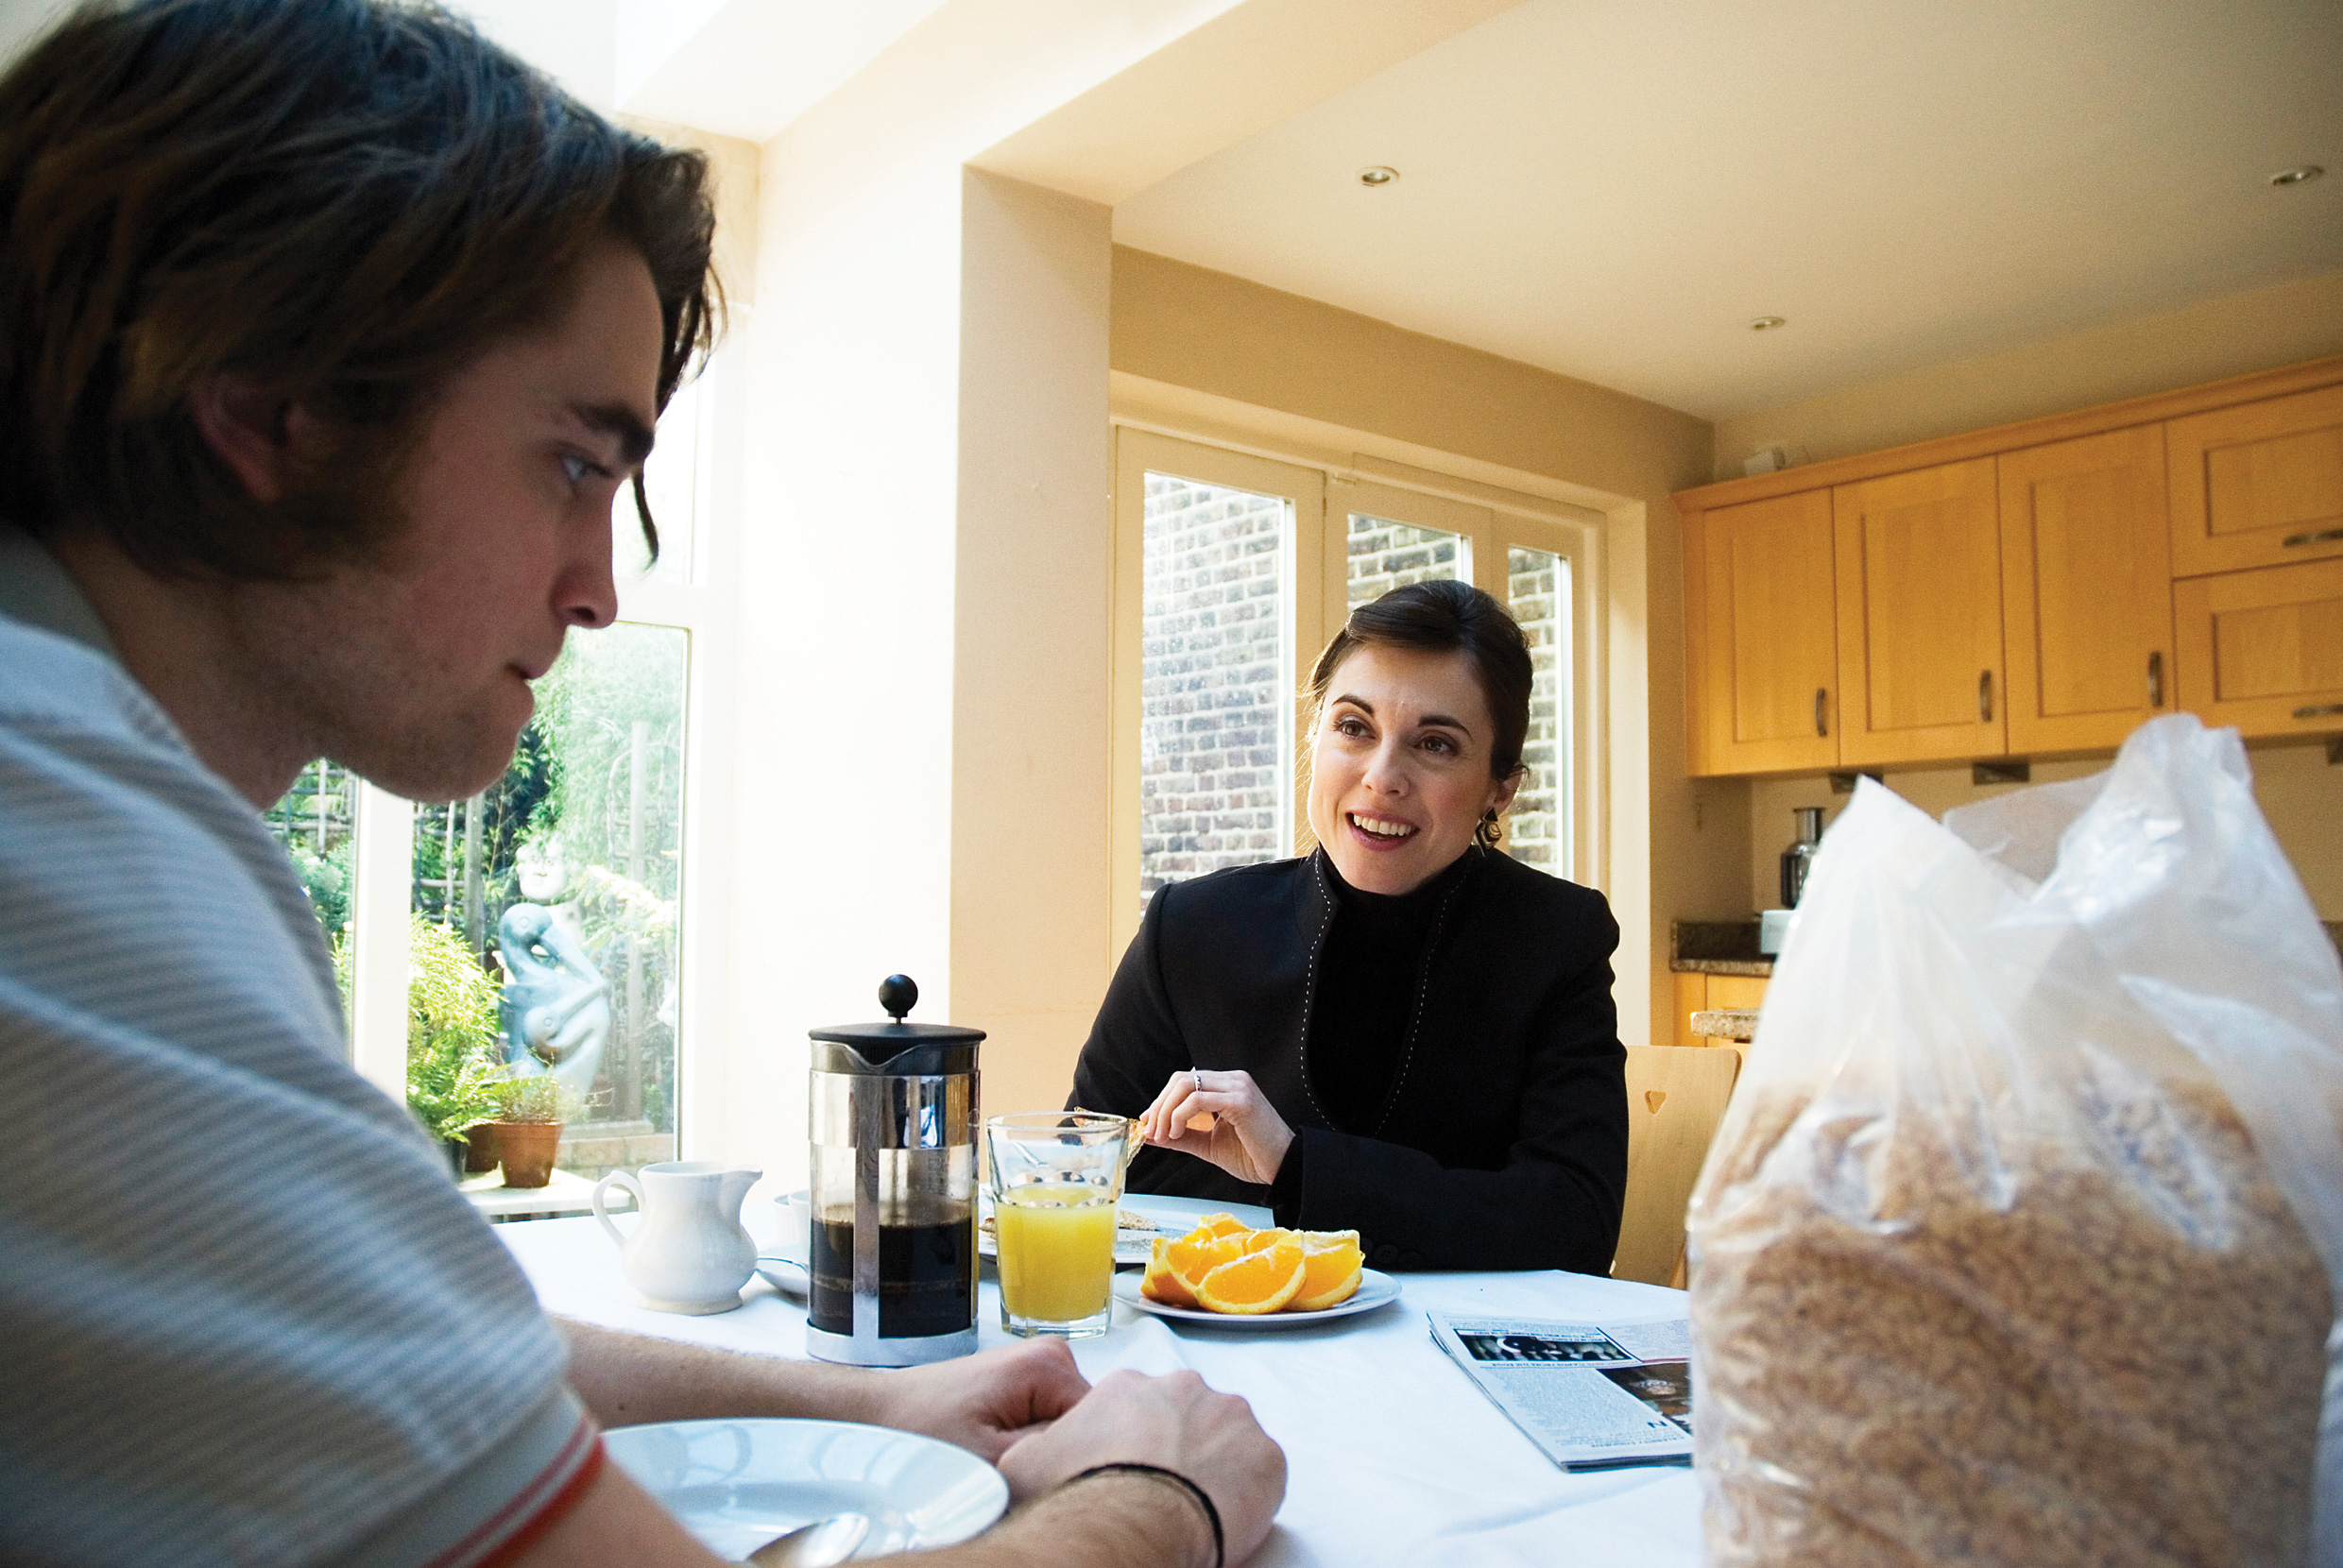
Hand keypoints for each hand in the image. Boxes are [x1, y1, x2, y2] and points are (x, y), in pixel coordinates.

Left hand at [861, 1338, 1090, 1461]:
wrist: (884, 1413)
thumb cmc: (924, 1428)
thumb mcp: (992, 1459)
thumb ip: (1049, 1456)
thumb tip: (1091, 1456)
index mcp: (1051, 1364)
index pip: (1101, 1423)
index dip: (1073, 1457)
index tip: (1036, 1470)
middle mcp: (1054, 1354)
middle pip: (1088, 1422)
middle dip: (1058, 1451)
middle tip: (1013, 1463)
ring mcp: (1042, 1366)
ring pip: (1070, 1425)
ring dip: (1044, 1448)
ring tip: (1003, 1455)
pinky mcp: (1028, 1381)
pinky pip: (1053, 1420)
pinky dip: (1033, 1441)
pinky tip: (1003, 1448)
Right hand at [997, 1369, 1284, 1563]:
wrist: (1134, 1521)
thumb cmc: (1083, 1492)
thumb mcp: (1027, 1463)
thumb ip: (1036, 1445)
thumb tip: (1033, 1450)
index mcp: (1129, 1386)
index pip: (1136, 1405)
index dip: (1131, 1440)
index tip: (1129, 1468)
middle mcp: (1184, 1388)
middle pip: (1184, 1413)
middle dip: (1176, 1445)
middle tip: (1163, 1486)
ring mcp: (1231, 1417)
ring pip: (1226, 1437)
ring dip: (1214, 1463)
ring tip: (1194, 1502)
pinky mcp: (1267, 1455)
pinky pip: (1260, 1471)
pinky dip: (1248, 1491)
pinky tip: (1223, 1514)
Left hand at [1141, 1068, 1293, 1185]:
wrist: (1283, 1168)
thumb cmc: (1252, 1156)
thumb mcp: (1208, 1144)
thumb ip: (1181, 1136)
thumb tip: (1151, 1134)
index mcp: (1226, 1086)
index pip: (1184, 1082)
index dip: (1161, 1100)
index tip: (1147, 1123)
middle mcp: (1232, 1080)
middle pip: (1180, 1080)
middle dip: (1159, 1105)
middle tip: (1151, 1131)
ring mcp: (1238, 1087)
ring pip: (1186, 1085)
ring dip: (1166, 1111)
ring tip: (1163, 1135)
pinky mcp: (1241, 1101)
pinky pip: (1197, 1100)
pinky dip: (1179, 1116)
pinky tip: (1176, 1133)